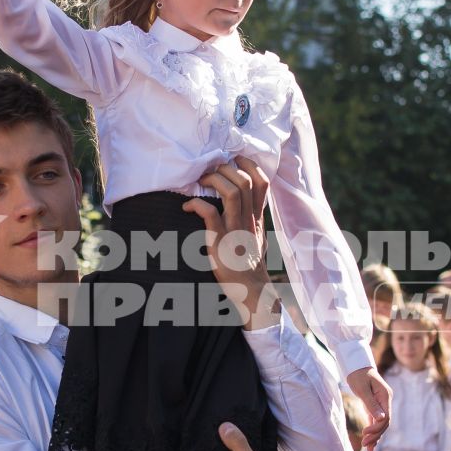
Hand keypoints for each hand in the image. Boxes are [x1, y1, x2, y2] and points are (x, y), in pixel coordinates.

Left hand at [183, 158, 275, 328]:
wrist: (251, 290)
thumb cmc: (250, 264)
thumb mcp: (257, 237)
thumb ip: (252, 219)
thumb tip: (244, 205)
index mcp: (257, 217)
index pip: (262, 181)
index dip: (248, 164)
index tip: (233, 159)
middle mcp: (249, 219)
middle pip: (245, 181)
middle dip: (225, 168)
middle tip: (210, 171)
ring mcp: (235, 229)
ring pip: (231, 192)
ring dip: (213, 180)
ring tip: (201, 182)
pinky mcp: (220, 242)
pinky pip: (210, 214)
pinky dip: (196, 204)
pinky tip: (187, 206)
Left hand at [348, 368, 390, 450]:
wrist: (355, 364)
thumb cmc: (358, 374)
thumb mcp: (362, 389)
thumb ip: (371, 404)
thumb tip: (381, 419)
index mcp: (385, 396)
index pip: (386, 417)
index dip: (377, 428)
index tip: (365, 434)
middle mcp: (386, 401)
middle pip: (385, 423)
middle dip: (376, 435)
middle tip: (364, 444)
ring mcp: (381, 403)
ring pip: (381, 424)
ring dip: (375, 436)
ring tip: (366, 447)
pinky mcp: (374, 405)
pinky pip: (376, 421)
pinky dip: (373, 431)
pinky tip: (370, 443)